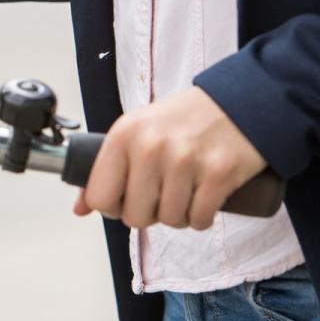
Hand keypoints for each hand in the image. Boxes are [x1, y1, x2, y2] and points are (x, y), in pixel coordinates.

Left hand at [73, 86, 267, 229]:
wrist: (239, 100)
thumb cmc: (182, 121)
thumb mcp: (137, 132)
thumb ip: (106, 169)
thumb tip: (80, 209)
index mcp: (124, 134)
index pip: (100, 197)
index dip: (113, 207)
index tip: (127, 199)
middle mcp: (150, 146)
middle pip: (135, 216)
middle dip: (149, 214)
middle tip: (162, 195)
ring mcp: (185, 160)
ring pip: (170, 220)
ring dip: (178, 215)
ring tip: (185, 192)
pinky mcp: (219, 173)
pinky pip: (199, 220)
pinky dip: (202, 218)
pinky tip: (204, 200)